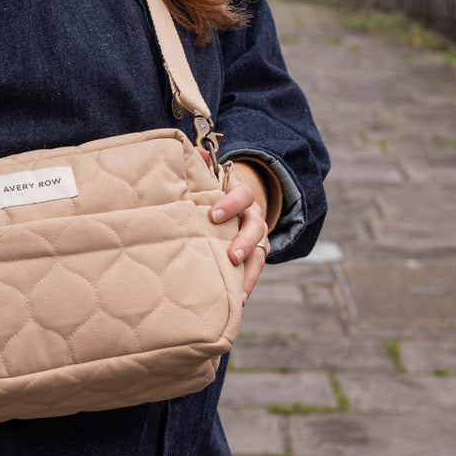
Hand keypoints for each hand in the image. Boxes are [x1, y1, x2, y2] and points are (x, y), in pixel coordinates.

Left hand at [197, 151, 269, 305]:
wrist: (233, 202)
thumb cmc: (213, 191)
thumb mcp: (209, 176)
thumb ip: (201, 166)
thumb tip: (196, 153)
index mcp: (240, 194)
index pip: (242, 195)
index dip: (230, 203)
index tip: (213, 215)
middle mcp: (253, 215)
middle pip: (255, 227)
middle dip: (244, 242)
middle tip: (232, 256)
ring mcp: (256, 237)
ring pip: (259, 253)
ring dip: (249, 272)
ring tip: (239, 291)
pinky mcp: (254, 255)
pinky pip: (254, 270)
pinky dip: (247, 285)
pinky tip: (238, 302)